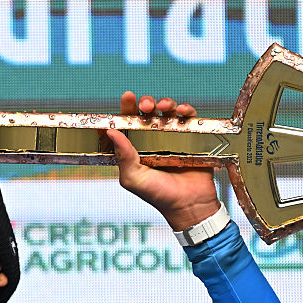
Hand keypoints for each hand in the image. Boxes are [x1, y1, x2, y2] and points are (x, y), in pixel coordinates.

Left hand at [105, 91, 220, 230]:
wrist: (190, 205)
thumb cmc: (159, 196)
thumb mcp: (134, 179)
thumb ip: (122, 156)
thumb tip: (110, 132)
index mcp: (137, 149)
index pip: (129, 124)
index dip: (127, 109)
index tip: (127, 97)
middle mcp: (154, 141)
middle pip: (149, 113)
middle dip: (146, 103)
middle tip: (146, 105)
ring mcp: (174, 138)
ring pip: (168, 111)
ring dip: (166, 103)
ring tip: (164, 107)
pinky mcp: (192, 138)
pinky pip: (189, 118)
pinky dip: (187, 110)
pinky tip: (183, 112)